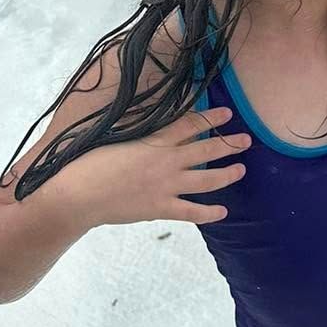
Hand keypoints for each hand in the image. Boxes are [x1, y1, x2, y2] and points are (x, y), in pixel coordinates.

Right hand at [53, 106, 249, 230]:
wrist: (79, 195)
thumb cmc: (91, 162)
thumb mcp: (118, 136)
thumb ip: (141, 130)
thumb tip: (157, 122)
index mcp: (155, 140)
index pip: (191, 124)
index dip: (211, 117)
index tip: (227, 112)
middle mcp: (167, 162)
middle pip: (207, 150)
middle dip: (229, 144)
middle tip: (246, 140)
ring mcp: (166, 187)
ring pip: (207, 180)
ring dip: (227, 175)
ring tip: (241, 170)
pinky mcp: (160, 208)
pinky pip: (191, 212)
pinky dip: (209, 213)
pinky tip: (223, 212)